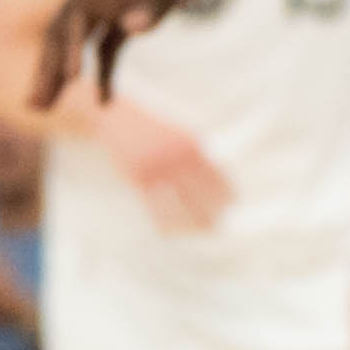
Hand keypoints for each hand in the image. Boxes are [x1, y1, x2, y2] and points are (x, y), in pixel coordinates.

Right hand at [45, 0, 252, 105]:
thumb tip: (133, 30)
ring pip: (80, 40)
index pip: (76, 11)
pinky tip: (104, 101)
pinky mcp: (131, 9)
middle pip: (65, 29)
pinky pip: (108, 45)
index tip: (71, 79)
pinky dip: (103, 72)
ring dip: (62, 73)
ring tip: (44, 107)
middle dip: (48, 66)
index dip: (71, 45)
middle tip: (35, 104)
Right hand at [91, 99, 233, 233]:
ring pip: (180, 206)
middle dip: (212, 213)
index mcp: (191, 144)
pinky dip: (163, 223)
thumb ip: (196, 155)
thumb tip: (218, 181)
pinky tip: (168, 231)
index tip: (232, 206)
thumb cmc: (152, 128)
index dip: (226, 194)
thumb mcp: (179, 133)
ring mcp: (157, 168)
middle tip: (217, 226)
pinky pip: (155, 207)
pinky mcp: (139, 177)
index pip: (216, 176)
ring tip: (197, 232)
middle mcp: (176, 157)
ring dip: (190, 223)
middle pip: (202, 195)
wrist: (118, 118)